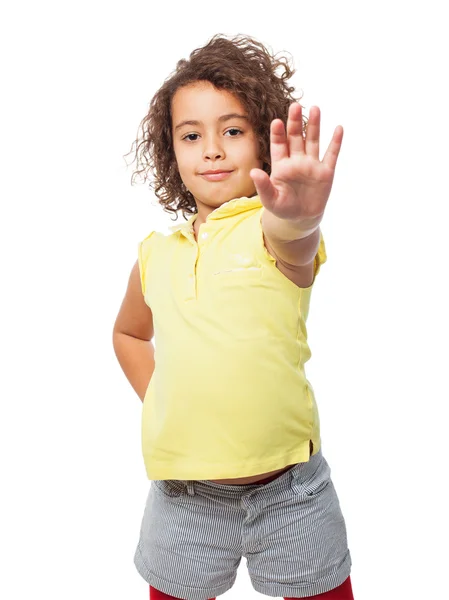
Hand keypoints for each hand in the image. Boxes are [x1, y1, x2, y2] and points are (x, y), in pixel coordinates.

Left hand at [250, 103, 342, 223]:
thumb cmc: (283, 208)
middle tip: (296, 105)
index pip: (279, 145)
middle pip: (296, 138)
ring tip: (315, 108)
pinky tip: (338, 128)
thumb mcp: (270, 200)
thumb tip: (253, 173)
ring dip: (314, 125)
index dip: (278, 134)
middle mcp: (297, 161)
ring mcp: (312, 165)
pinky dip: (335, 142)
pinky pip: (331, 155)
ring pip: (313, 141)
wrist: (300, 218)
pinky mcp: (326, 172)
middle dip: (295, 122)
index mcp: (281, 165)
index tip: (277, 121)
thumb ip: (263, 186)